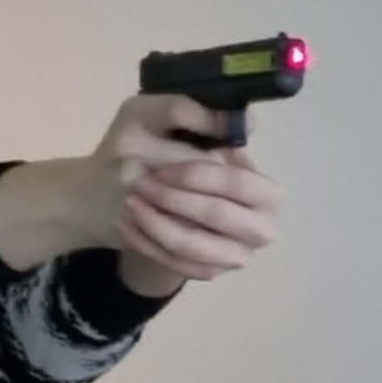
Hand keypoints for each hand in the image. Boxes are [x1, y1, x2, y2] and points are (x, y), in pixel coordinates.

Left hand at [90, 96, 283, 280]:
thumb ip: (189, 111)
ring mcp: (236, 253)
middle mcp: (259, 223)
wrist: (121, 196)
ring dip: (156, 224)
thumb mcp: (152, 117)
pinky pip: (177, 265)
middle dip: (175, 200)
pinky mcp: (210, 271)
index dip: (201, 176)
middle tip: (140, 186)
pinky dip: (148, 244)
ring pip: (194, 246)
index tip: (162, 170)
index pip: (241, 183)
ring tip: (131, 205)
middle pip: (219, 215)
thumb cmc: (146, 150)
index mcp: (261, 186)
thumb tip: (241, 120)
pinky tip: (129, 225)